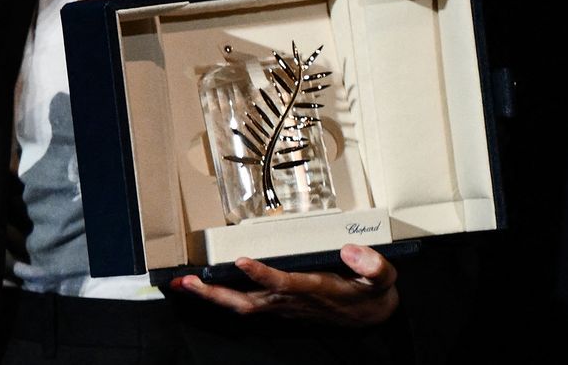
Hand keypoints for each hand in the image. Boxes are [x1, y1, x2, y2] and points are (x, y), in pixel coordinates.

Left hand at [169, 244, 398, 325]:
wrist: (373, 317)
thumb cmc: (372, 292)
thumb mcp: (384, 279)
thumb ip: (373, 266)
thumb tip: (352, 251)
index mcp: (316, 290)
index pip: (285, 283)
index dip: (263, 274)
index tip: (242, 260)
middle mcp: (293, 301)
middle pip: (249, 301)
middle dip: (217, 294)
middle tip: (189, 281)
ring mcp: (284, 306)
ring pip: (242, 305)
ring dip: (212, 295)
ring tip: (183, 282)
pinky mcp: (279, 305)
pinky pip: (245, 304)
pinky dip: (222, 296)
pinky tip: (202, 286)